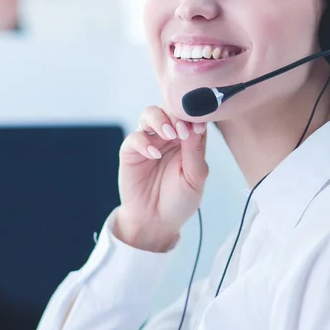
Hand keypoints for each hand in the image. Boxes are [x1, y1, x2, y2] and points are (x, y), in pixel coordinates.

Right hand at [114, 106, 208, 251]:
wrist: (156, 222)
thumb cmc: (178, 200)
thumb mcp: (195, 177)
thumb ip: (195, 150)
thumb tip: (196, 123)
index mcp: (187, 139)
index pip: (191, 115)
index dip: (194, 116)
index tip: (198, 126)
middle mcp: (168, 136)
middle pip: (170, 108)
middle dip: (177, 114)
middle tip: (183, 130)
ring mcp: (149, 141)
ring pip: (150, 114)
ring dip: (160, 119)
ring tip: (169, 134)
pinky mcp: (131, 152)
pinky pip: (135, 137)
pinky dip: (144, 142)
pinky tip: (154, 154)